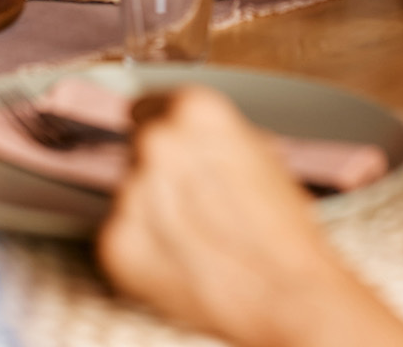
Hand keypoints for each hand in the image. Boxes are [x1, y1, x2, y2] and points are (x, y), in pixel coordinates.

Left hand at [99, 87, 402, 346]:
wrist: (288, 295)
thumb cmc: (285, 231)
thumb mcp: (259, 157)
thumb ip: (212, 139)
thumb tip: (193, 141)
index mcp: (193, 110)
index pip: (150, 106)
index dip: (165, 133)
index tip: (173, 152)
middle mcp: (155, 142)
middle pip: (137, 148)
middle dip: (159, 173)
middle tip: (193, 203)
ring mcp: (129, 192)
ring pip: (130, 195)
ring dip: (151, 213)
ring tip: (195, 239)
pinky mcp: (114, 241)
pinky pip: (119, 237)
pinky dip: (143, 249)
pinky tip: (180, 260)